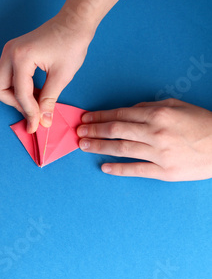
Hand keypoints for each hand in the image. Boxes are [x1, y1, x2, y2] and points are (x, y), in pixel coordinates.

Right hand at [0, 14, 93, 132]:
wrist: (73, 22)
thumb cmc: (71, 44)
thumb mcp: (62, 76)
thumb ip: (49, 101)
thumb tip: (43, 122)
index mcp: (20, 57)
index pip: (19, 93)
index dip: (29, 112)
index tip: (38, 125)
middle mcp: (8, 53)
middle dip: (14, 103)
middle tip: (33, 112)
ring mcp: (8, 52)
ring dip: (15, 97)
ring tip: (36, 102)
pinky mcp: (12, 53)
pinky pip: (7, 77)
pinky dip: (17, 88)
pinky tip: (35, 92)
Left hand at [77, 98, 211, 180]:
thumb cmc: (201, 124)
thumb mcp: (177, 106)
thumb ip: (150, 107)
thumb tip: (128, 111)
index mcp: (158, 114)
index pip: (120, 115)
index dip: (99, 117)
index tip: (85, 118)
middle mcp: (155, 132)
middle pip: (116, 130)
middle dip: (93, 130)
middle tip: (78, 132)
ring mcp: (159, 153)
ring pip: (121, 148)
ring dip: (99, 146)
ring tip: (84, 145)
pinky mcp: (164, 171)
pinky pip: (135, 169)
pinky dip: (118, 168)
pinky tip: (104, 167)